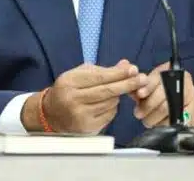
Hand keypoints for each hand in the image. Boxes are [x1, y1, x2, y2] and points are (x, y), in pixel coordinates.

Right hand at [21, 59, 146, 133]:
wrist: (52, 114)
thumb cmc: (67, 90)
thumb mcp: (78, 74)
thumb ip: (102, 70)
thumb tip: (126, 65)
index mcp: (69, 82)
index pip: (99, 77)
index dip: (118, 73)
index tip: (132, 69)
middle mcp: (74, 99)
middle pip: (107, 91)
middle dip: (127, 84)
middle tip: (142, 78)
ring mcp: (81, 115)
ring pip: (110, 103)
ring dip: (118, 95)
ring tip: (117, 89)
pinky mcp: (89, 128)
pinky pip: (109, 115)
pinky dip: (113, 107)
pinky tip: (108, 102)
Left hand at [131, 61, 193, 131]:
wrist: (187, 104)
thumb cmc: (164, 92)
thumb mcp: (153, 85)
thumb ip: (141, 86)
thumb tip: (130, 91)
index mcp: (170, 70)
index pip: (157, 77)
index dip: (148, 86)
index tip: (140, 94)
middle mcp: (182, 81)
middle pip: (163, 95)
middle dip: (148, 106)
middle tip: (138, 114)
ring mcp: (191, 96)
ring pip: (169, 109)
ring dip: (154, 117)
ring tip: (147, 120)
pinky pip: (177, 120)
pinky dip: (165, 124)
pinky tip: (158, 125)